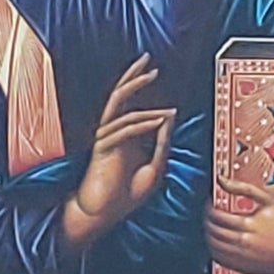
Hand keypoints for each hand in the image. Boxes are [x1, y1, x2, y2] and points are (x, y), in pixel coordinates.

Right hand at [62, 53, 174, 248]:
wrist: (102, 216)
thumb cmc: (125, 197)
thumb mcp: (154, 170)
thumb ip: (163, 145)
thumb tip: (171, 117)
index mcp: (126, 136)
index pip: (131, 102)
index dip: (140, 85)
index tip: (156, 72)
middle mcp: (114, 133)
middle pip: (120, 96)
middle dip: (132, 76)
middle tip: (146, 58)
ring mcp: (106, 139)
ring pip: (120, 108)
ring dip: (142, 97)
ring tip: (156, 82)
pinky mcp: (102, 149)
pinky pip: (123, 130)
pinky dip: (142, 124)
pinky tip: (159, 120)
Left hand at [205, 175, 273, 273]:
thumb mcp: (270, 200)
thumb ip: (244, 188)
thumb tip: (223, 180)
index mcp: (249, 225)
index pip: (216, 216)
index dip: (208, 208)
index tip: (210, 203)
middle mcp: (244, 243)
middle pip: (213, 231)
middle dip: (206, 220)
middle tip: (208, 213)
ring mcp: (243, 258)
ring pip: (214, 247)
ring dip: (208, 235)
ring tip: (211, 226)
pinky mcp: (244, 268)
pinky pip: (221, 260)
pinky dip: (214, 250)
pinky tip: (218, 242)